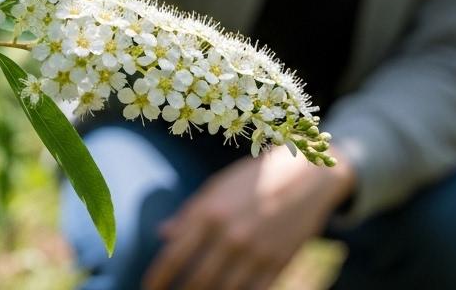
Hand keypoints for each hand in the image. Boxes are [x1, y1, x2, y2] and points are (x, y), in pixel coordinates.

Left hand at [143, 146, 355, 289]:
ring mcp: (257, 252)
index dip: (157, 278)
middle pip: (197, 280)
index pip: (174, 255)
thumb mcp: (218, 186)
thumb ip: (190, 213)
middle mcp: (231, 235)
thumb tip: (162, 234)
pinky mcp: (278, 263)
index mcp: (211, 212)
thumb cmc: (255, 179)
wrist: (307, 176)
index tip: (148, 287)